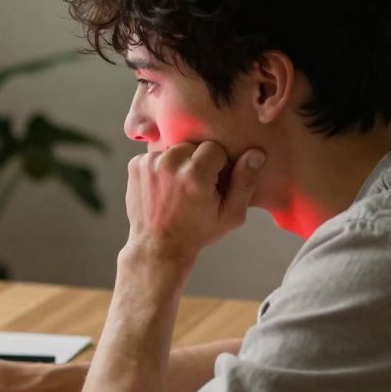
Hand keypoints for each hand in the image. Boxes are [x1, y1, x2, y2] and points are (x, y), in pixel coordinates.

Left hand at [124, 141, 264, 265]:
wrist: (158, 246)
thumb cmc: (196, 233)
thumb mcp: (230, 215)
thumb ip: (245, 183)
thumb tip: (255, 154)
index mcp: (196, 174)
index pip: (215, 148)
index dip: (217, 166)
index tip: (211, 184)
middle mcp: (171, 164)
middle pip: (193, 145)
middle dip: (197, 162)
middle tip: (194, 187)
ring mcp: (150, 163)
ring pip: (174, 149)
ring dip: (178, 163)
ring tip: (177, 187)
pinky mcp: (135, 165)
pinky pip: (156, 155)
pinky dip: (160, 167)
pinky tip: (162, 187)